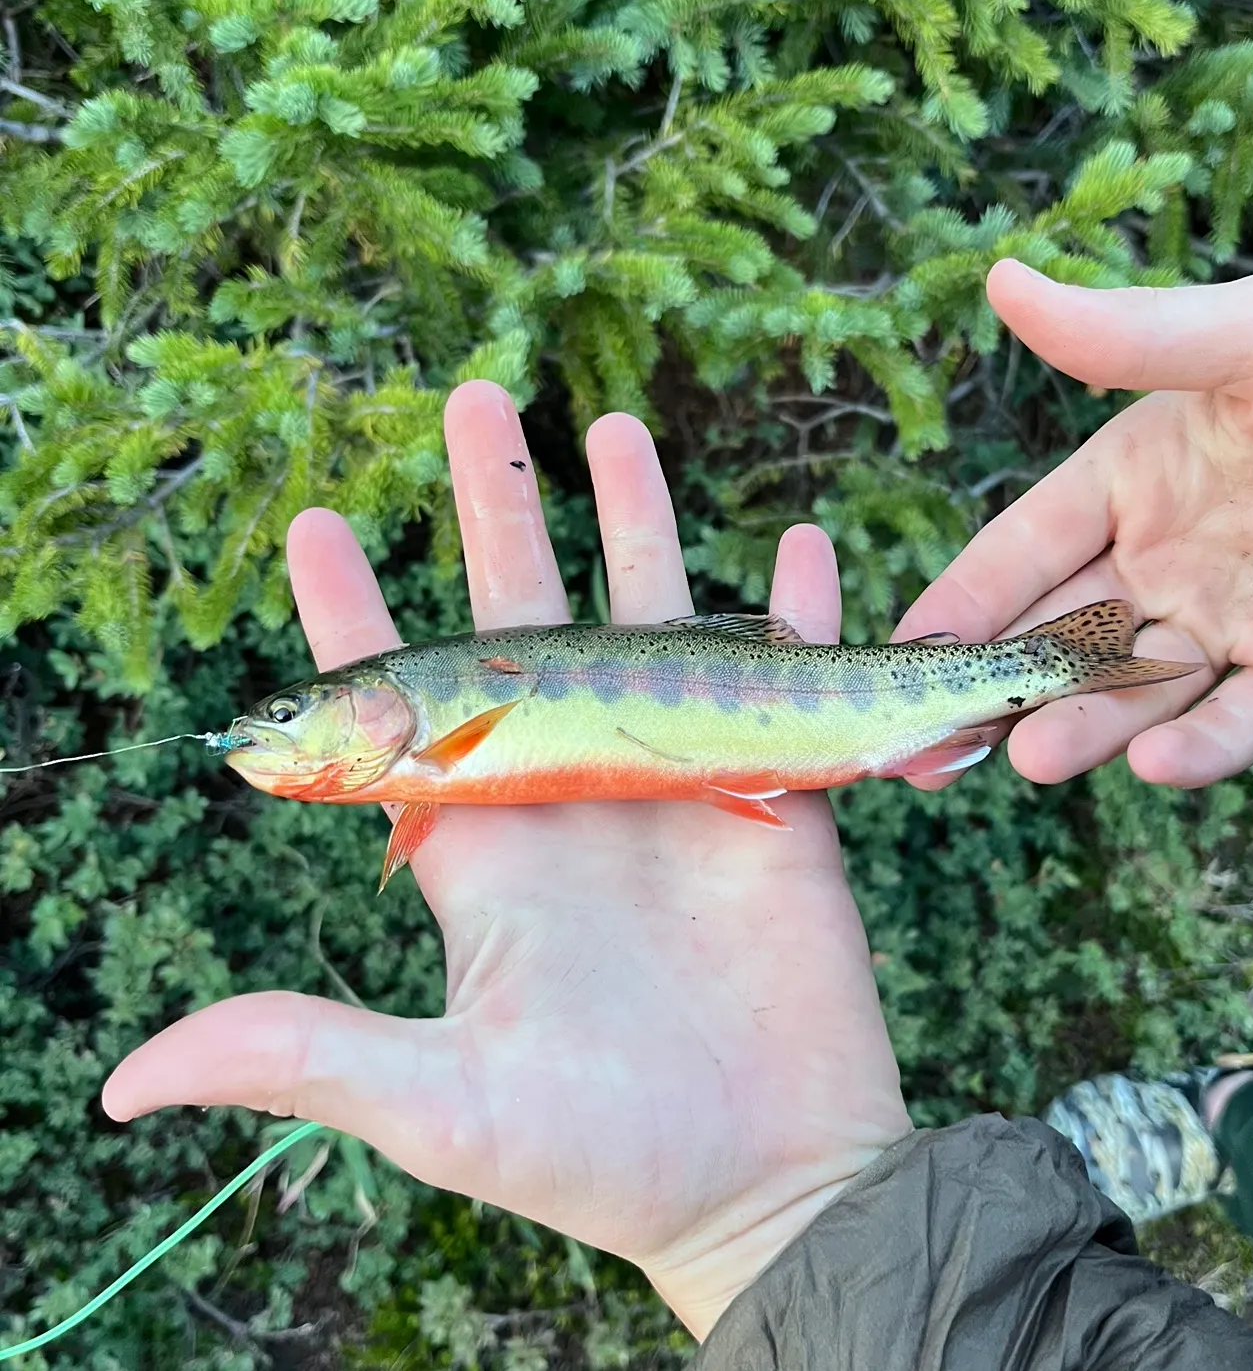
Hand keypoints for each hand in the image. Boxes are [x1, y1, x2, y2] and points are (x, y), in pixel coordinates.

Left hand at [103, 382, 911, 1338]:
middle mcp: (575, 791)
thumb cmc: (604, 1156)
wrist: (771, 1181)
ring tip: (615, 429)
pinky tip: (800, 543)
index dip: (355, 612)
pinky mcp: (777, 797)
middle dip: (497, 506)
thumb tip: (125, 1079)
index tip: (314, 519)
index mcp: (487, 848)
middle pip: (529, 616)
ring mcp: (679, 782)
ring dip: (637, 521)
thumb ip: (302, 1057)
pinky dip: (796, 608)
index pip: (404, 704)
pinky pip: (787, 673)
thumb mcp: (442, 1106)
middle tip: (476, 397)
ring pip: (653, 615)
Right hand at [896, 262, 1252, 789]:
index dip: (965, 593)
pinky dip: (1202, 746)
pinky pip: (1243, 719)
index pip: (1028, 543)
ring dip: (1083, 726)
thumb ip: (1128, 336)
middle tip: (931, 741)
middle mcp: (1173, 553)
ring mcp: (1239, 618)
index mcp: (1141, 473)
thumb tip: (1000, 280)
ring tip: (1031, 760)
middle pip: (1062, 630)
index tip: (903, 645)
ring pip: (1138, 688)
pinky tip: (1156, 762)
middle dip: (997, 684)